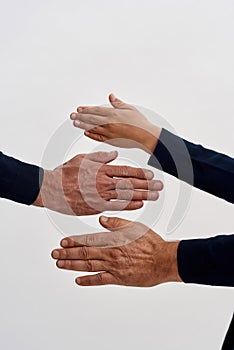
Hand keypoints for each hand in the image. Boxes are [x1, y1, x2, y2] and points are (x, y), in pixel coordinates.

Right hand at [33, 151, 162, 215]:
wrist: (50, 188)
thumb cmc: (64, 173)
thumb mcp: (82, 158)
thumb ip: (99, 156)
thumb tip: (114, 154)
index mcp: (101, 169)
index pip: (126, 171)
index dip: (140, 173)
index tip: (152, 174)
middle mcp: (103, 182)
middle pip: (130, 183)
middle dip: (147, 184)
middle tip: (160, 186)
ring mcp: (100, 195)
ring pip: (126, 195)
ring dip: (143, 195)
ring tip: (155, 195)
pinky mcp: (96, 206)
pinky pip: (116, 206)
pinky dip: (128, 205)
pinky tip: (139, 204)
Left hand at [51, 216, 180, 286]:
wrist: (163, 260)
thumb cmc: (151, 242)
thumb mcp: (134, 226)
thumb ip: (117, 223)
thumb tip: (102, 220)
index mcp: (113, 240)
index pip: (88, 240)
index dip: (74, 242)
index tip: (63, 242)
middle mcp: (110, 254)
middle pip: (84, 254)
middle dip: (67, 254)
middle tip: (54, 254)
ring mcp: (113, 267)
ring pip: (88, 266)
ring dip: (72, 265)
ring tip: (60, 264)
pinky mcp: (119, 279)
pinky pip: (99, 280)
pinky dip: (87, 280)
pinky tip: (78, 280)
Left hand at [70, 94, 161, 153]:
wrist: (146, 136)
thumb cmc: (140, 123)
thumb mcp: (130, 108)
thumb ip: (118, 103)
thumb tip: (111, 96)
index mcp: (113, 114)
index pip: (96, 110)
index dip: (86, 109)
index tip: (79, 108)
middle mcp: (109, 123)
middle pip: (91, 118)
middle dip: (80, 116)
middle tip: (72, 115)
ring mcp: (109, 133)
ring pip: (92, 128)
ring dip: (82, 124)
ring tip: (75, 122)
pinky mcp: (111, 141)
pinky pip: (98, 137)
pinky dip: (91, 134)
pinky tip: (86, 132)